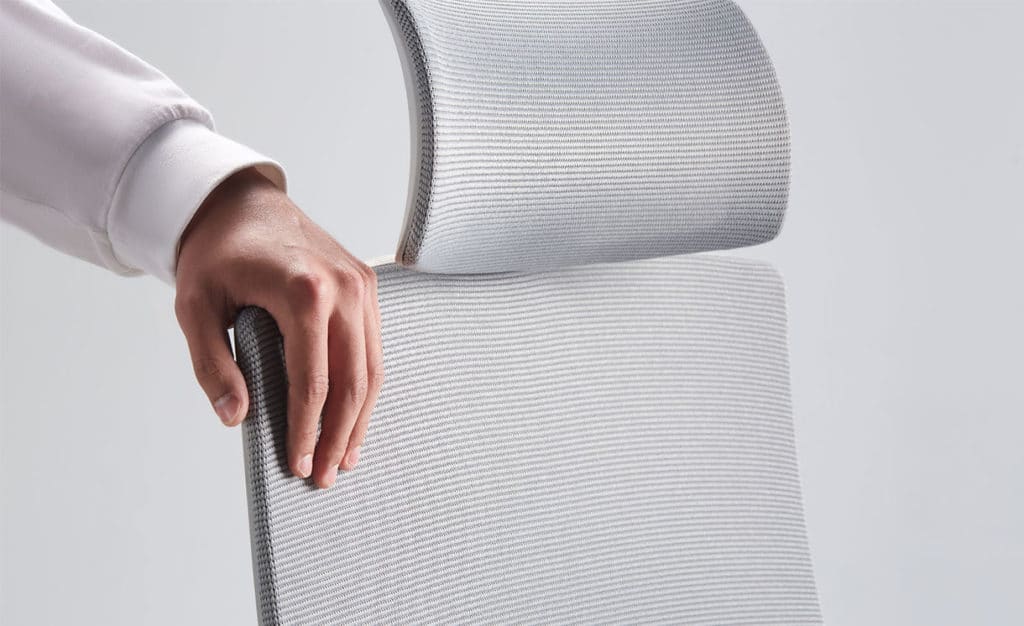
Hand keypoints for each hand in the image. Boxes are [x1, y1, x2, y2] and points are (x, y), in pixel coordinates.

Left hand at [174, 168, 382, 487]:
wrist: (241, 202)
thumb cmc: (216, 255)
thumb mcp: (194, 307)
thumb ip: (212, 365)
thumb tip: (236, 418)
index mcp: (303, 290)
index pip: (313, 380)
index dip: (306, 430)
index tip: (297, 464)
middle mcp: (344, 287)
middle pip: (353, 381)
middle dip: (340, 435)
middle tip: (326, 475)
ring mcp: (363, 284)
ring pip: (373, 368)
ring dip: (360, 418)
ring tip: (346, 457)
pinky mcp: (368, 284)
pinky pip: (375, 347)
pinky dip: (367, 387)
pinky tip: (355, 416)